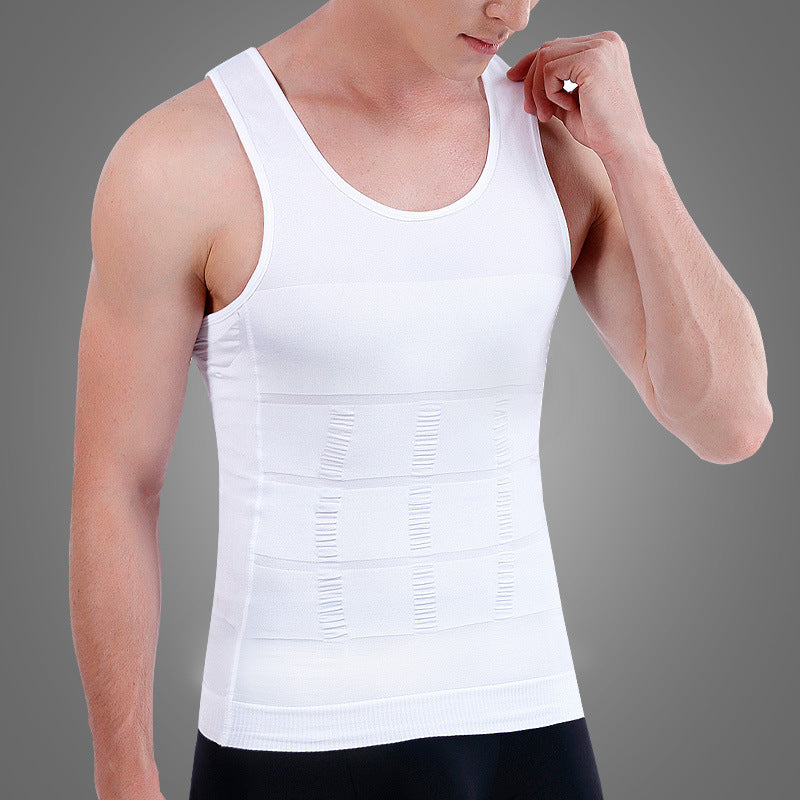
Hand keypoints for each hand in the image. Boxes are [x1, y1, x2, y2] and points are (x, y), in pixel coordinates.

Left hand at [505, 30, 652, 163]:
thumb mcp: (570, 103)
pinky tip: (567, 107)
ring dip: (537, 91)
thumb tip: (524, 78)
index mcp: (603, 47)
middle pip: (547, 49)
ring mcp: (600, 48)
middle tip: (532, 110)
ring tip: (547, 115)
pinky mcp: (592, 60)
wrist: (622, 147)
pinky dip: (550, 93)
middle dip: (531, 81)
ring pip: (545, 58)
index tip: (513, 79)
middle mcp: (605, 41)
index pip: (557, 46)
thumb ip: (553, 87)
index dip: (530, 62)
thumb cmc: (600, 130)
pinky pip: (549, 70)